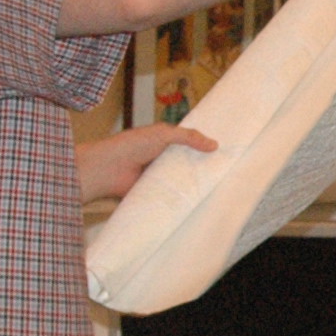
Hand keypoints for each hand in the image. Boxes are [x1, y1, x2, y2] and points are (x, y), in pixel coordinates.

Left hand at [77, 121, 216, 204]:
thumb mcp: (163, 134)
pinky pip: (172, 195)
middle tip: (228, 173)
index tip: (224, 152)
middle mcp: (161, 159)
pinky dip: (182, 198)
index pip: (187, 144)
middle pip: (186, 163)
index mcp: (162, 142)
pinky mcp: (154, 193)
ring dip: (194, 184)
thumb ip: (188, 137)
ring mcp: (158, 177)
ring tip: (220, 189)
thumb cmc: (132, 145)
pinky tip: (200, 202)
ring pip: (181, 180)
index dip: (202, 147)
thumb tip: (214, 145)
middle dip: (203, 167)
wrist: (107, 169)